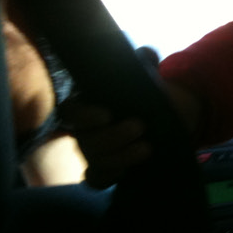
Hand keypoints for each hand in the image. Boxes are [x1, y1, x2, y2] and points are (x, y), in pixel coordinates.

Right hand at [56, 45, 159, 188]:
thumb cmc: (144, 94)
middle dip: (113, 136)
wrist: (161, 118)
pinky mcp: (104, 169)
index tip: (107, 115)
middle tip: (140, 126)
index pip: (71, 112)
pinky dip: (109, 177)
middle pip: (86, 140)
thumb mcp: (146, 76)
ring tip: (147, 148)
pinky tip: (128, 171)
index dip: (84, 115)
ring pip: (95, 160)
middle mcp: (84, 130)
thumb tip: (147, 53)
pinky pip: (97, 179)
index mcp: (86, 104)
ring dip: (120, 156)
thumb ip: (145, 61)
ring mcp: (92, 152)